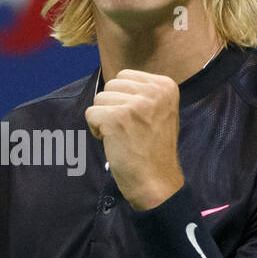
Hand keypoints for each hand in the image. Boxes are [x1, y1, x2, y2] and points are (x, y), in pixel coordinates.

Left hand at [85, 69, 183, 209]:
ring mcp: (135, 105)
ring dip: (103, 118)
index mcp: (166, 86)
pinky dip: (95, 129)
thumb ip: (143, 93)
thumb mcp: (160, 111)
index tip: (136, 120)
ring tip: (121, 136)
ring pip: (99, 98)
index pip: (125, 76)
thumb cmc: (154, 150)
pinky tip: (112, 141)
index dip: (123, 98)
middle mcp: (153, 92)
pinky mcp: (117, 119)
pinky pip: (90, 113)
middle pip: (111, 85)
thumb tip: (116, 80)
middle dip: (112, 107)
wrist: (157, 181)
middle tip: (127, 129)